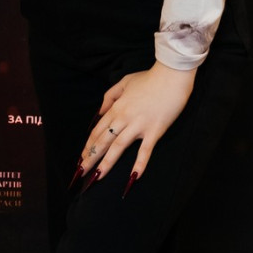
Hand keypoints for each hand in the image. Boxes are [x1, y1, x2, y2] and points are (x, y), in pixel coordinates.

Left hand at [76, 63, 194, 190]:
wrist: (171, 75)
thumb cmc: (149, 78)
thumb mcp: (124, 82)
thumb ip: (109, 96)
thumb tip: (99, 112)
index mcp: (116, 108)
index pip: (97, 131)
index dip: (88, 146)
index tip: (81, 158)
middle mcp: (124, 118)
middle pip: (103, 141)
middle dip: (91, 158)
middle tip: (82, 172)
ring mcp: (139, 125)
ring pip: (118, 147)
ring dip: (106, 163)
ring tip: (98, 176)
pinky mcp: (154, 130)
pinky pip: (145, 150)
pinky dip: (139, 164)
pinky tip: (133, 177)